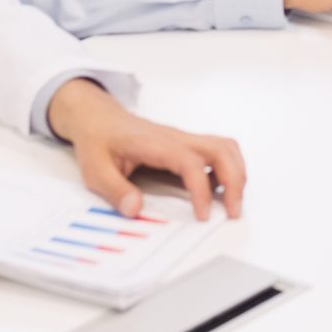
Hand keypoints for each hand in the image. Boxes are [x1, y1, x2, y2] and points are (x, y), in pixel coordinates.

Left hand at [46, 79, 244, 221]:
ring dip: (236, 173)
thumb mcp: (95, 170)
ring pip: (224, 147)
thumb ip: (115, 191)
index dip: (201, 190)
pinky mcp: (186, 145)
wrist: (97, 117)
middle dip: (234, 181)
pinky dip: (227, 169)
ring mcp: (184, 139)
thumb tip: (136, 210)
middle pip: (221, 150)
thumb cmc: (98, 141)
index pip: (190, 163)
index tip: (202, 214)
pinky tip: (218, 190)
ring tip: (231, 202)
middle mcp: (176, 138)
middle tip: (232, 211)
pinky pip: (217, 151)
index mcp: (155, 144)